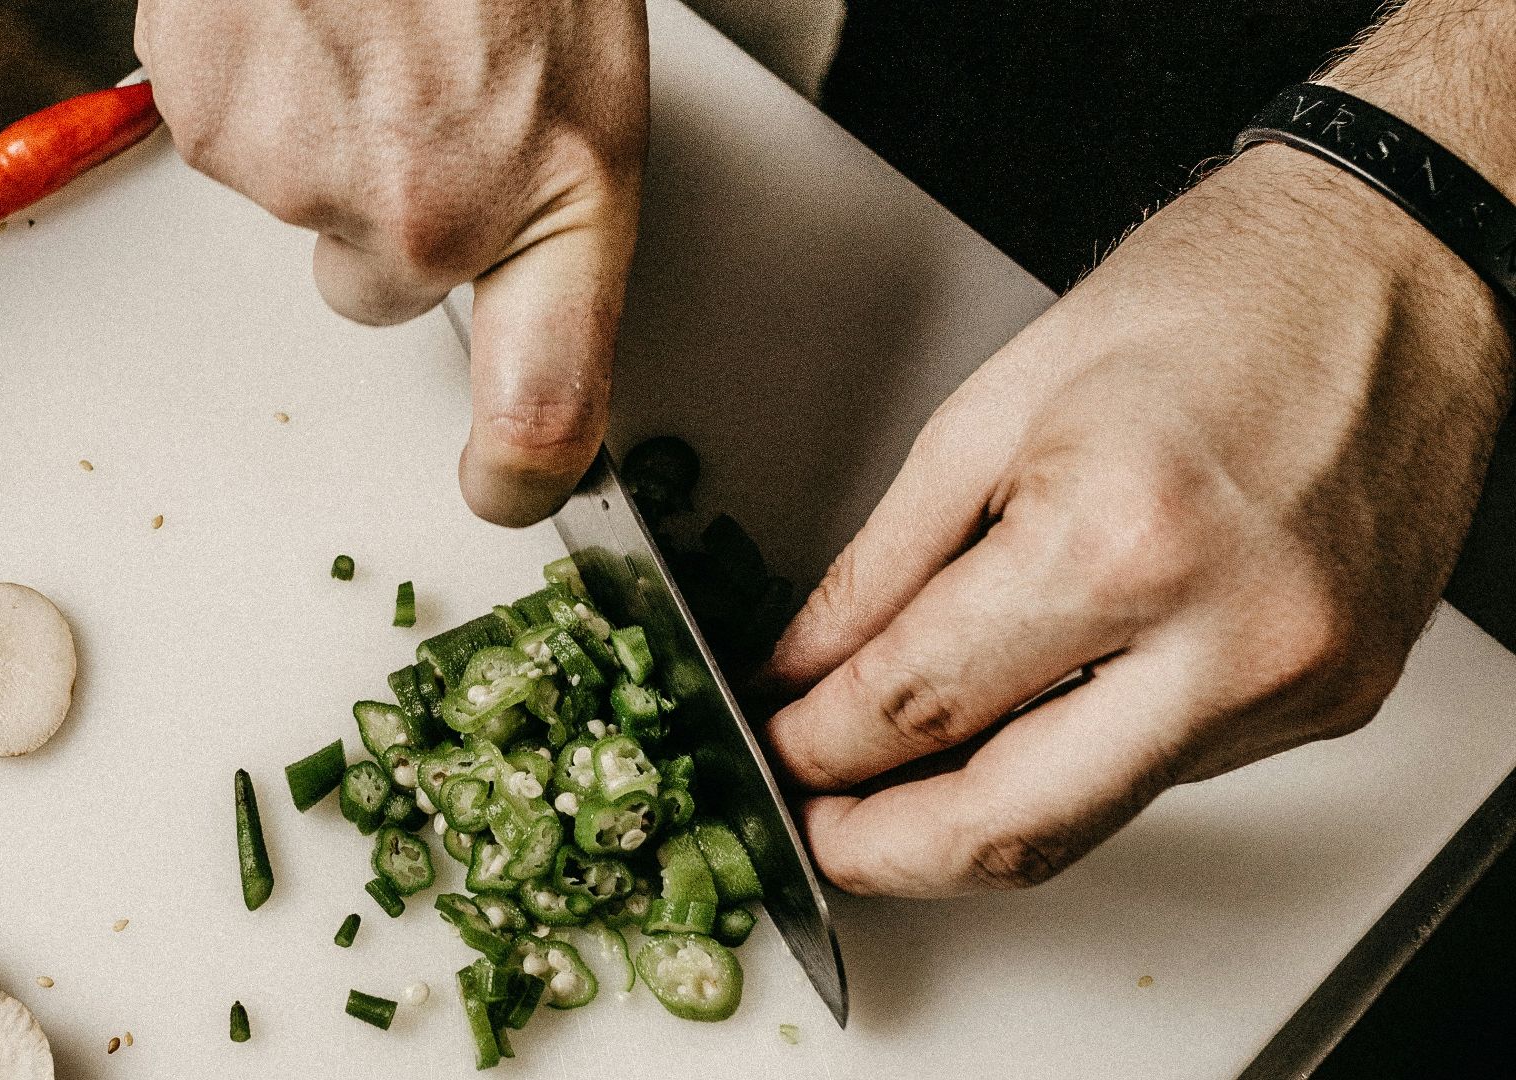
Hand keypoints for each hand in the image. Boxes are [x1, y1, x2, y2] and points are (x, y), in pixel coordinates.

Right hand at [135, 0, 648, 524]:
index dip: (521, 471)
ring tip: (364, 21)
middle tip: (419, 93)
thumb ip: (542, 206)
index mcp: (557, 196)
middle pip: (375, 287)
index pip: (549, 404)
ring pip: (296, 201)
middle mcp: (426, 213)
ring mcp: (305, 172)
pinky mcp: (208, 117)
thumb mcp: (584, 74)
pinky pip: (226, 134)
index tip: (502, 487)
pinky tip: (302, 10)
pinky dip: (255, 81)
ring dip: (322, 128)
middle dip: (388, 211)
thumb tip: (495, 287)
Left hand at [762, 145, 1512, 896]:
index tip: (777, 748)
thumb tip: (805, 667)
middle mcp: (1226, 636)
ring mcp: (1294, 683)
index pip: (921, 703)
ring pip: (1091, 820)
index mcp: (1120, 539)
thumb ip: (881, 564)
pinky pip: (1166, 773)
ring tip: (894, 784)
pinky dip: (1073, 764)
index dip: (818, 746)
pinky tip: (1022, 723)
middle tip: (816, 828)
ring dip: (974, 820)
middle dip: (885, 852)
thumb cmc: (1210, 297)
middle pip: (1013, 826)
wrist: (1393, 266)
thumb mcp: (992, 409)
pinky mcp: (1336, 701)